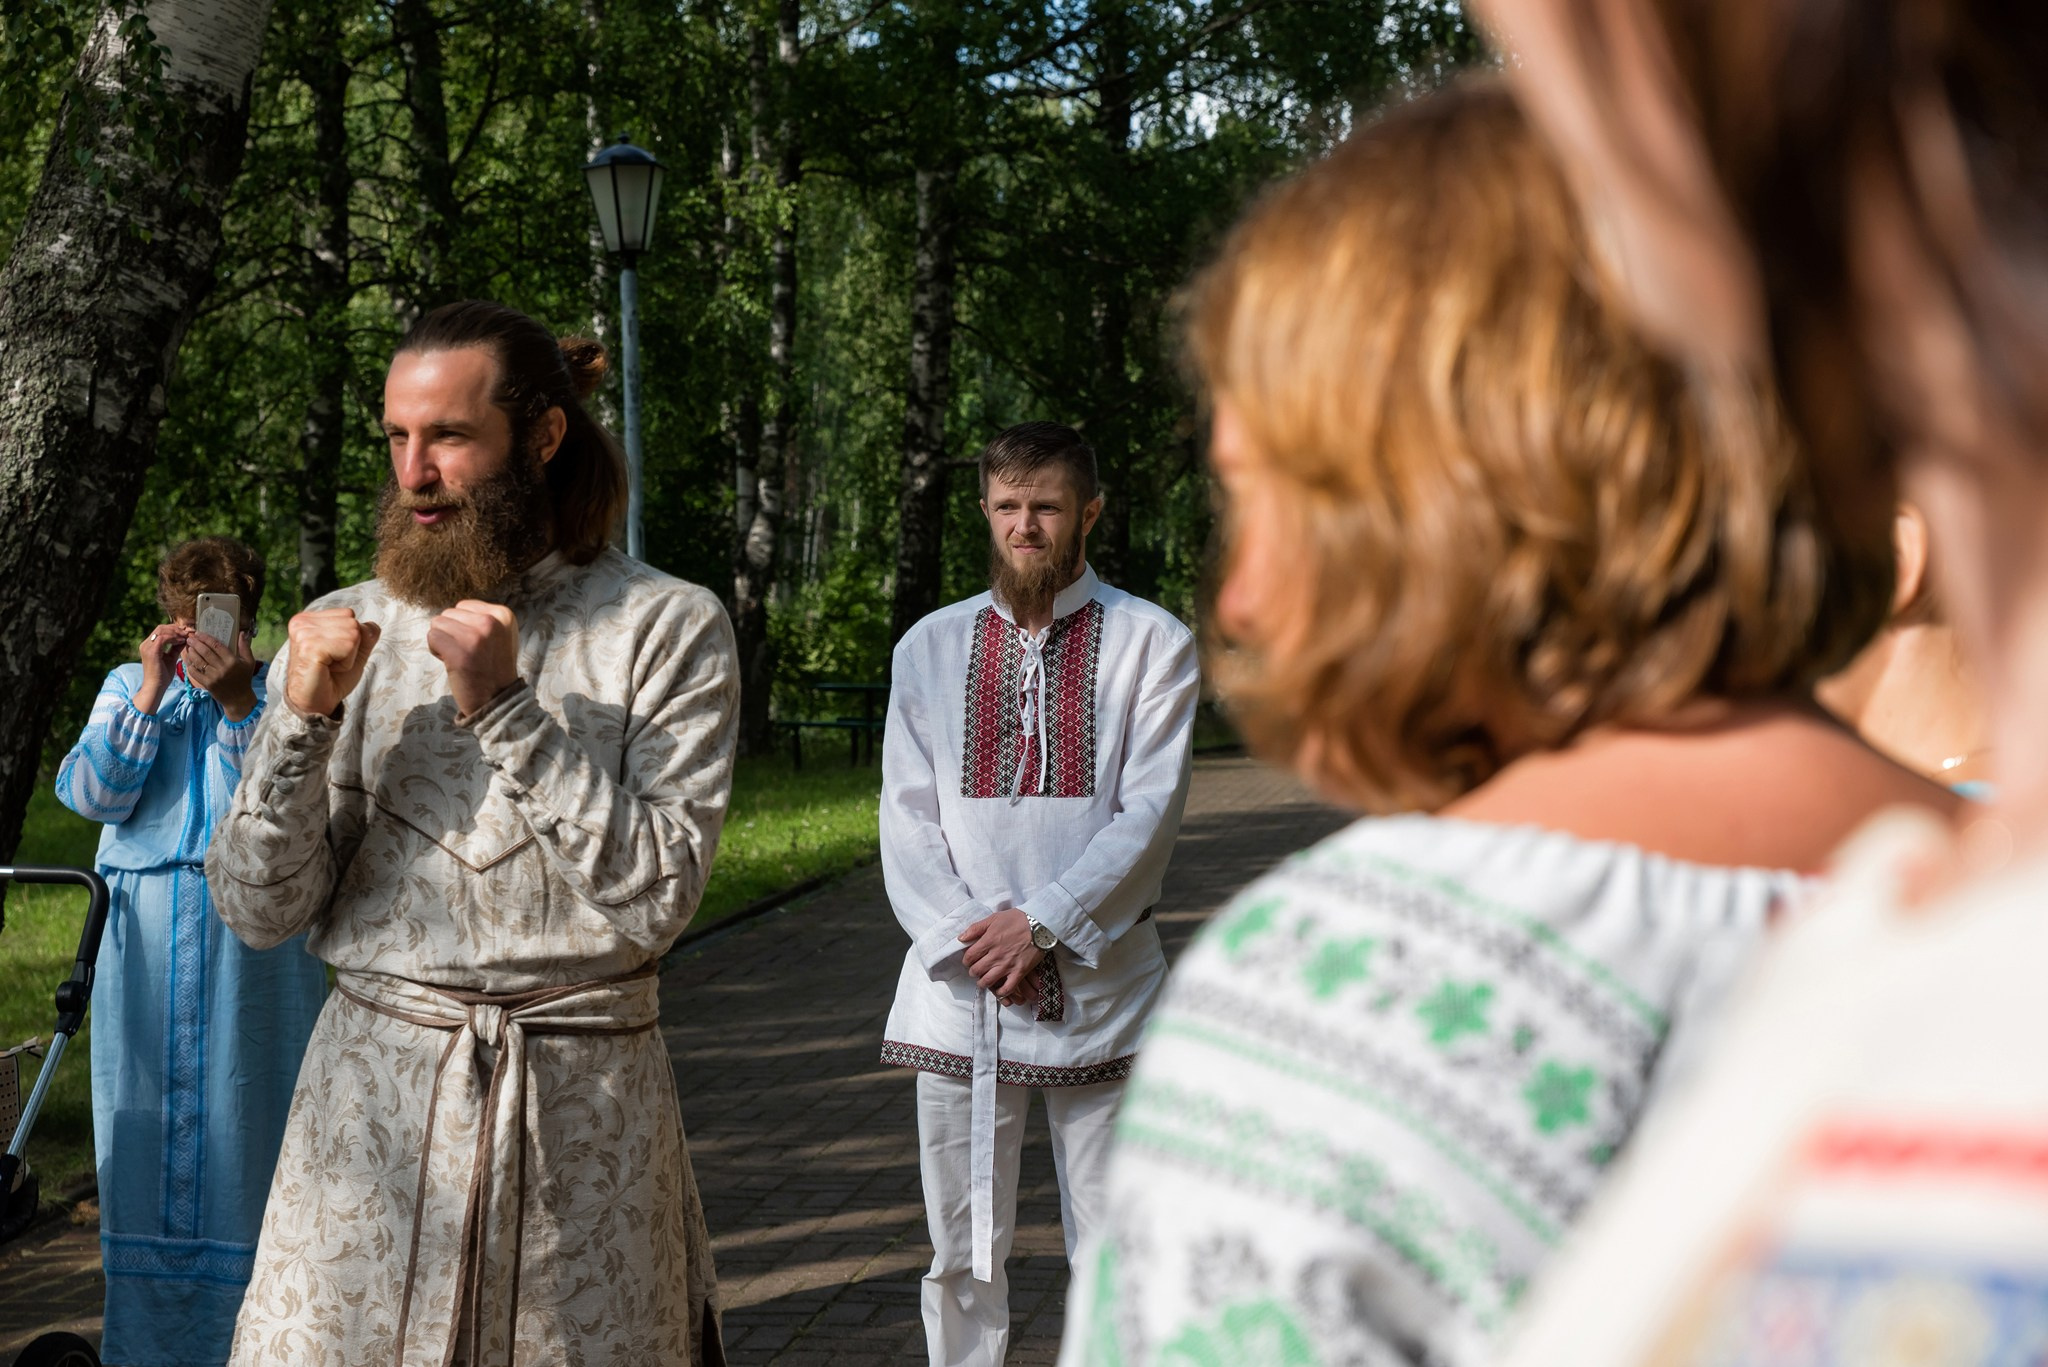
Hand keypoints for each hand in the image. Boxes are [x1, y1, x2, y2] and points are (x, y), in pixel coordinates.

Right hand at [135, 623, 187, 713]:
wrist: (156, 687)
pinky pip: (163, 638)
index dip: (175, 629)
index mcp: (149, 645)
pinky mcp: (151, 651)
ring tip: (187, 636)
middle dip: (177, 628)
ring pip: (162, 630)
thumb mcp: (171, 658)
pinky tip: (182, 641)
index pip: (161, 630)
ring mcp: (147, 647)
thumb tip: (185, 639)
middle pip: (161, 627)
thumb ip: (176, 648)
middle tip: (189, 632)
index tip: (188, 632)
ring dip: (176, 632)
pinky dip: (173, 637)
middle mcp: (146, 644)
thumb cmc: (163, 675)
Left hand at [185, 628, 258, 721]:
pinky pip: (195, 672)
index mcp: (232, 661)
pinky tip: (188, 660)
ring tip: (188, 647)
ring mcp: (213, 677)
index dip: (206, 638)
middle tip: (190, 638)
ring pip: (198, 661)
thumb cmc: (244, 678)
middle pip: (205, 652)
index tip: (199, 633)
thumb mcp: (249, 662)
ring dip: (191, 653)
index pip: (217, 646)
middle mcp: (222, 668)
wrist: (238, 699)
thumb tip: (242, 633)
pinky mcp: (207, 684)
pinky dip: (190, 665)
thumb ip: (245, 647)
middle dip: (196, 643)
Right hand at [285, 608, 380, 717]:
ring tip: (329, 666)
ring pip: (353, 634)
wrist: (315, 703)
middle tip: (331, 662)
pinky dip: (346, 663)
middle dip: (351, 647)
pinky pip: (348, 647)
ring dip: (348, 656)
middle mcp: (302, 622)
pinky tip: (328, 670)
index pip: (349, 615)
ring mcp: (304, 634)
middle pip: (353, 623)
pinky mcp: (309, 647)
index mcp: (308, 619)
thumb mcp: (353, 653)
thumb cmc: (332, 679)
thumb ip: (365, 636)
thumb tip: (372, 626)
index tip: (333, 654)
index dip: (350, 639)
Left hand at [426, 600, 521, 716]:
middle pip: (449, 613)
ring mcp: (476, 637)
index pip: (463, 606)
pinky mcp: (459, 652)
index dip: (463, 625)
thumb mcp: (499, 634)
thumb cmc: (492, 667)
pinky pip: (432, 637)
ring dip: (443, 641)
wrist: (496, 699)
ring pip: (438, 623)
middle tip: (468, 652)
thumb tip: (455, 609)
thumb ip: (482, 618)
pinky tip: (451, 662)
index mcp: (503, 614)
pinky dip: (435, 650)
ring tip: (460, 656)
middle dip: (452, 632)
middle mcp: (491, 622)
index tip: (477, 644)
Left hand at [960, 908, 1044, 1004]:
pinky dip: (1001, 992)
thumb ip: (976, 928)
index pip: (969, 957)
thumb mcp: (994, 918)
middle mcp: (995, 955)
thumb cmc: (1018, 919)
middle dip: (973, 971)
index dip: (966, 960)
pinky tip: (999, 989)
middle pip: (976, 970)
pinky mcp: (1020, 972)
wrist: (1041, 924)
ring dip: (983, 982)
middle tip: (977, 969)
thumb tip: (961, 938)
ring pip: (987, 981)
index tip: (970, 960)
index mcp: (988, 941)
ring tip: (984, 980)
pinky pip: (1007, 988)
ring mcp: (1007, 965)